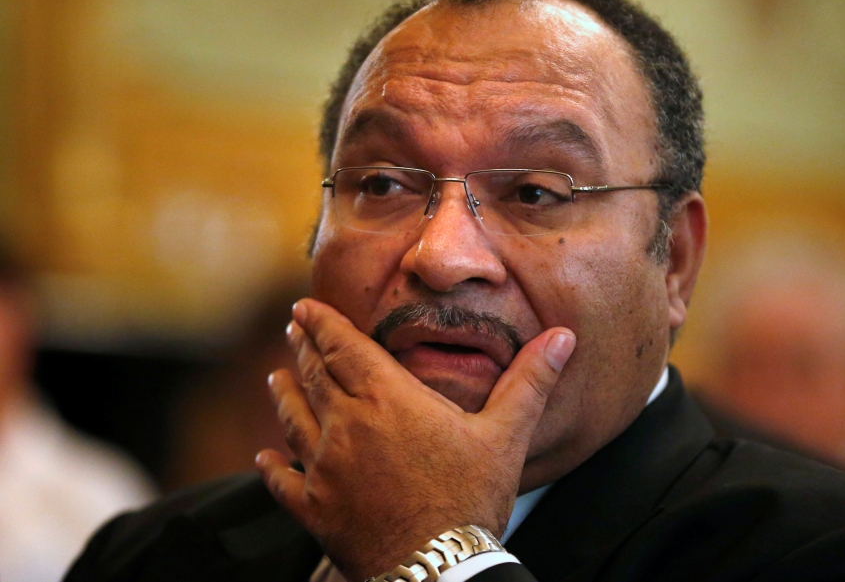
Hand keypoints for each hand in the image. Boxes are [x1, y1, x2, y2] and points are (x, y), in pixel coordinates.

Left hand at [255, 298, 574, 581]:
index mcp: (389, 400)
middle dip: (303, 349)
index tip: (304, 307)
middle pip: (316, 377)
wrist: (439, 568)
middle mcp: (347, 426)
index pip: (345, 348)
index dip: (323, 324)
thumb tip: (563, 336)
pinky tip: (262, 456)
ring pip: (294, 420)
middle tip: (293, 329)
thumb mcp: (507, 435)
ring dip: (283, 394)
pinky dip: (271, 466)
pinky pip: (283, 481)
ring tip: (275, 376)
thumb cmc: (472, 499)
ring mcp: (325, 469)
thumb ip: (530, 381)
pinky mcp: (316, 508)